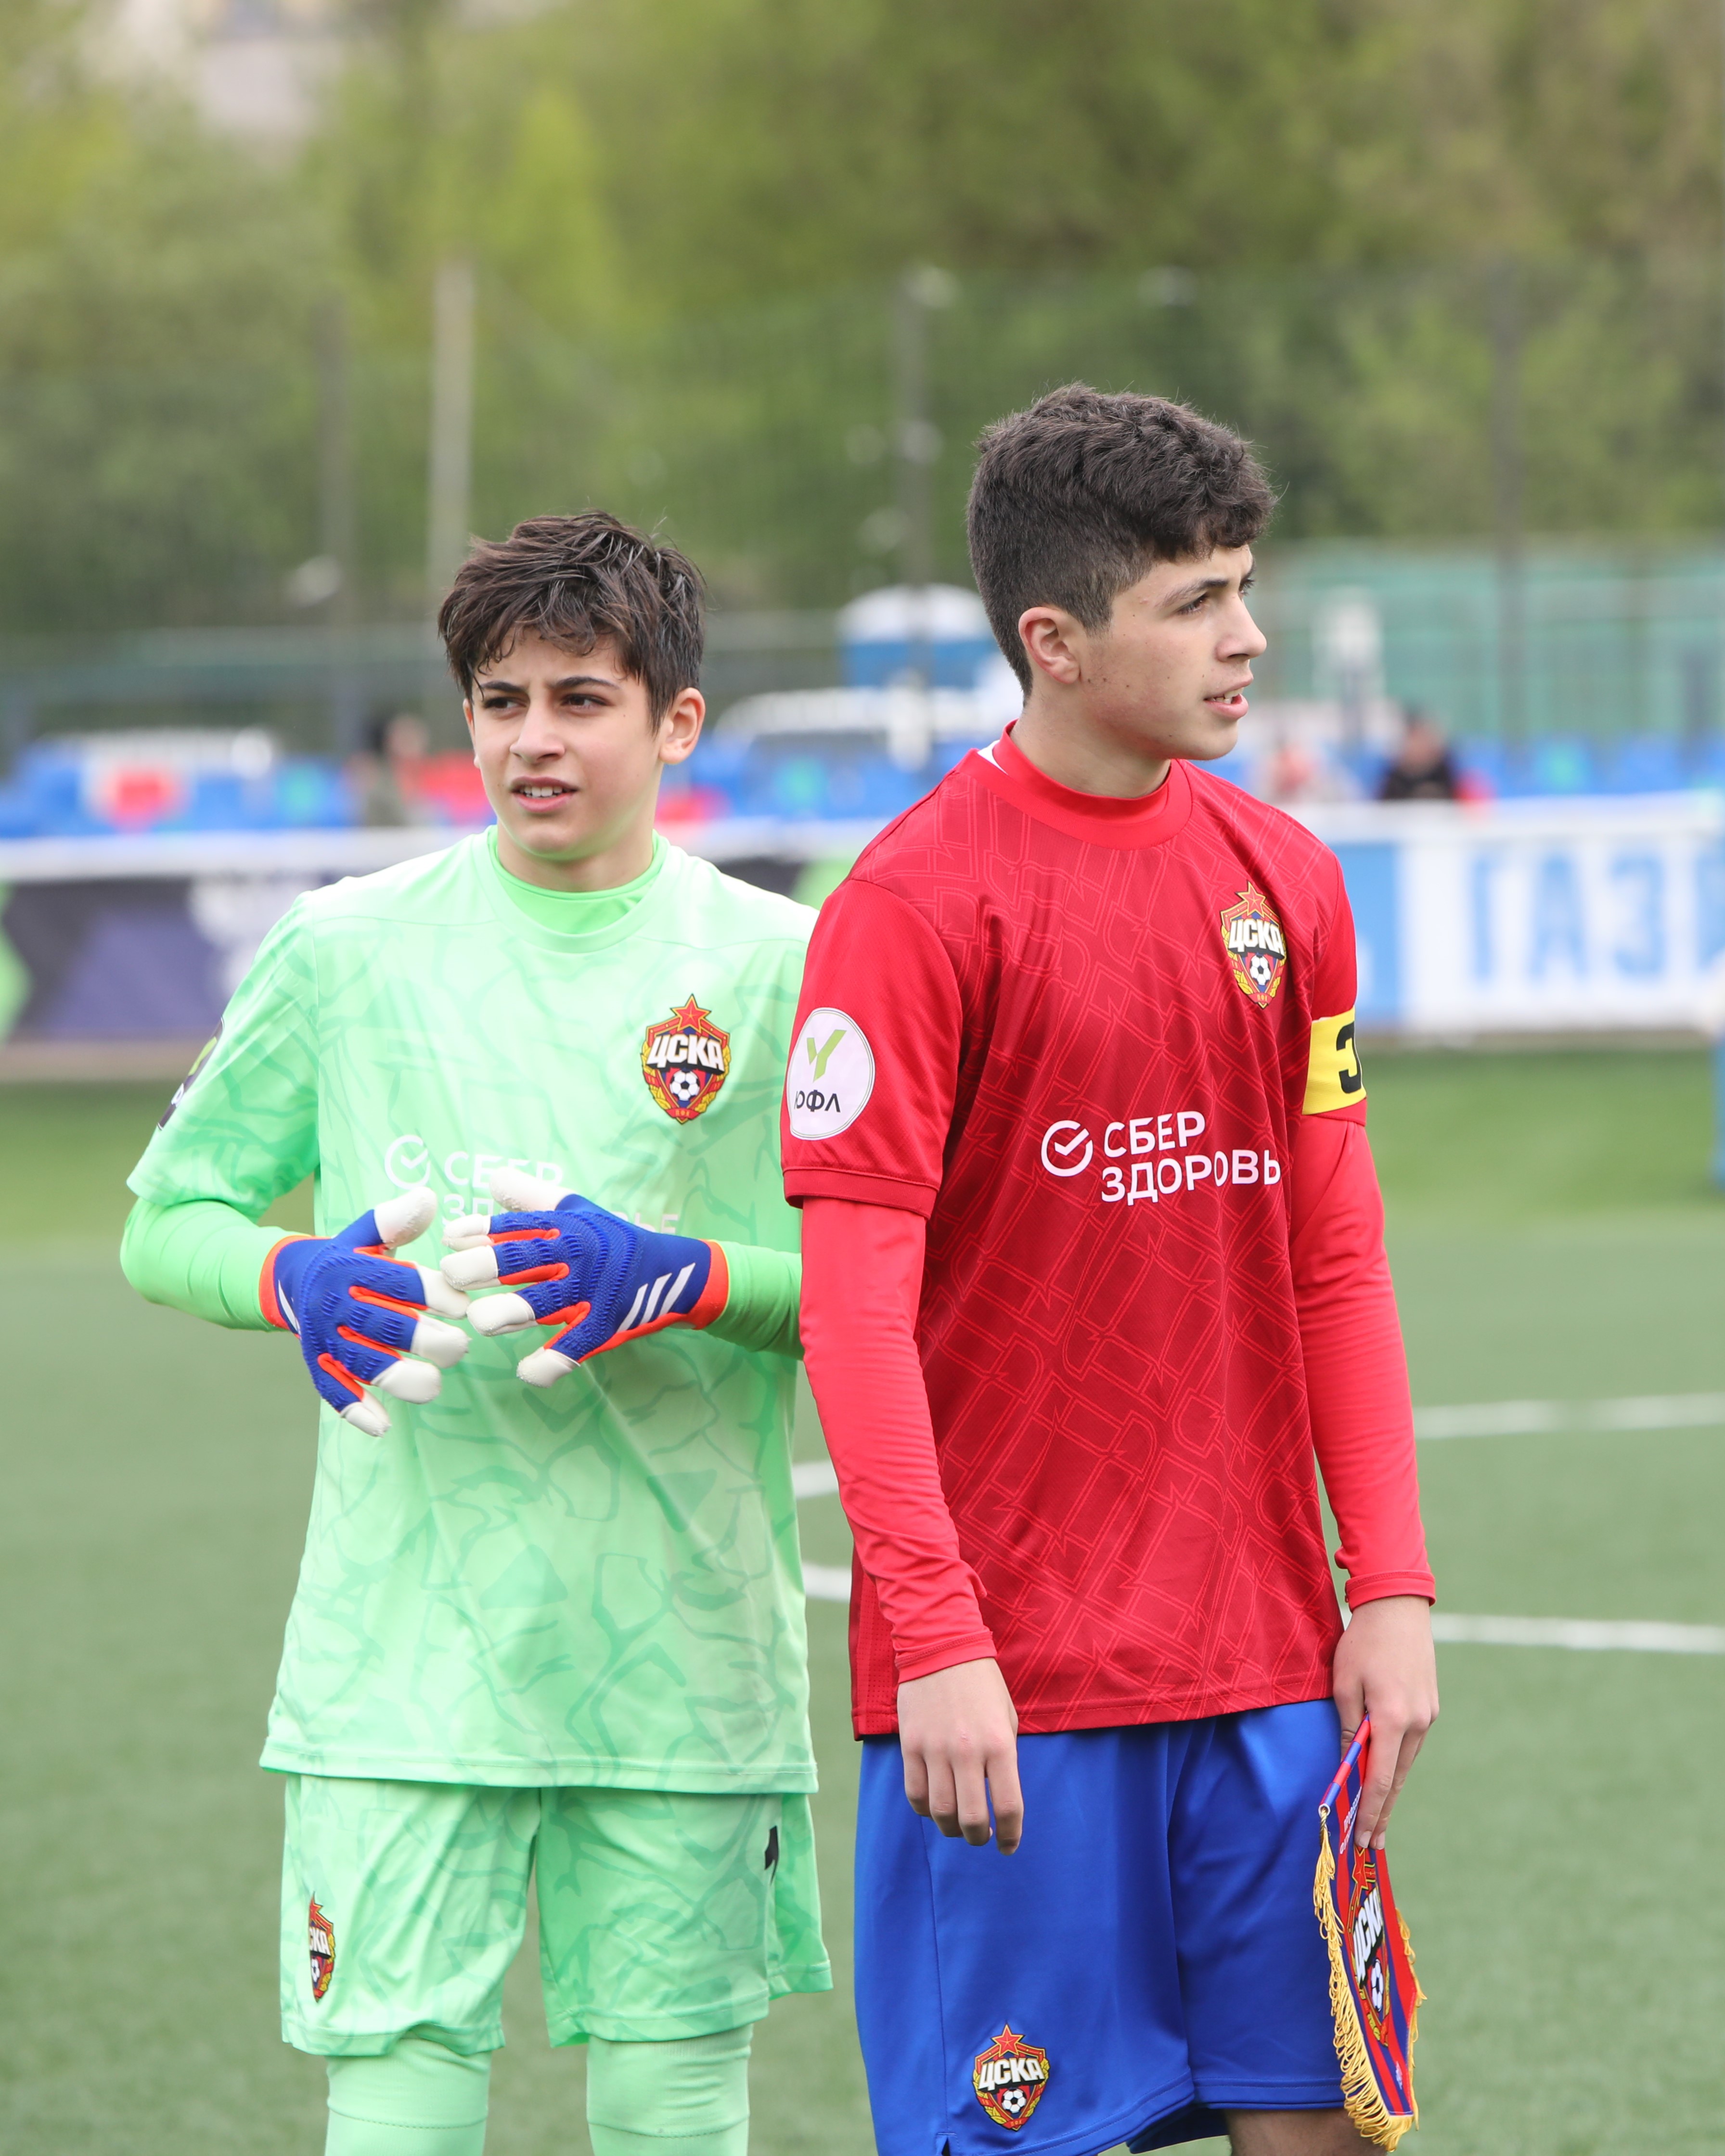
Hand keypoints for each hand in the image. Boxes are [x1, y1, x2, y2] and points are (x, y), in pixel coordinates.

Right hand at [262, 1189, 471, 1437]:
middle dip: (422, 1339)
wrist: (291, 1278)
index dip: (432, 1293)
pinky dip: (355, 1410)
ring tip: (434, 1387)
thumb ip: (395, 1219)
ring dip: (396, 1378)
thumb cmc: (349, 1256)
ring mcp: (323, 1337)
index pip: (396, 1282)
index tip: (465, 1307)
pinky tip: (383, 1428)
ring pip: (359, 1362)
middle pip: (381, 1325)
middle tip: (460, 1349)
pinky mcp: (315, 1363)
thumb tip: (428, 1198)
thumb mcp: (366, 1233)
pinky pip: (332, 1389)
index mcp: (350, 1266)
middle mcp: (334, 1303)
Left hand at [440, 1169, 728, 1386]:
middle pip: (527, 1259)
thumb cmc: (612, 1239)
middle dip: (488, 1266)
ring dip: (513, 1312)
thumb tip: (492, 1177)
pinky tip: (527, 1373)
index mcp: (565, 1227)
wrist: (673, 1270)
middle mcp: (576, 1256)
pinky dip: (553, 1361)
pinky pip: (577, 1346)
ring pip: (546, 1303)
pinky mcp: (606, 1325)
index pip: (519, 1225)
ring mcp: (591, 1292)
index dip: (483, 1229)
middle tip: (450, 1274)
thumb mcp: (577, 1211)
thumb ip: (532, 1199)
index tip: (450, 1237)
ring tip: (480, 1320)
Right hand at [896, 1657, 1022, 1853]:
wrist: (941, 1646)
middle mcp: (967, 1751)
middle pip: (972, 1818)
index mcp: (999, 1744)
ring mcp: (935, 1749)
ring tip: (959, 1827)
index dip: (1011, 1835)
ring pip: (940, 1812)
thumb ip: (1003, 1757)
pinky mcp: (910, 1745)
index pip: (1008, 1806)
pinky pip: (914, 1793)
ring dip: (951, 1829)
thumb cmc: (982, 1684)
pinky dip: (925, 1810)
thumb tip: (996, 1795)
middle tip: (982, 1837)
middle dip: (979, 1838)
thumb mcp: (1006, 1718)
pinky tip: (935, 1807)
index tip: (1008, 1845)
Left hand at [1332, 1595, 1437, 1848]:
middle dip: (1382, 1813)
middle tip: (1371, 1844)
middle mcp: (1417, 1723)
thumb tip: (1348, 1764)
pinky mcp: (1430, 1707)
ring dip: (1389, 1790)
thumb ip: (1348, 1727)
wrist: (1399, 1608)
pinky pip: (1410, 1744)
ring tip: (1376, 1820)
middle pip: (1396, 1779)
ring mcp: (1428, 1716)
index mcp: (1393, 1719)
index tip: (1361, 1838)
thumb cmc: (1363, 1643)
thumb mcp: (1344, 1684)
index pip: (1379, 1779)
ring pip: (1404, 1763)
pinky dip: (1396, 1764)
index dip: (1368, 1811)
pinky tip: (1385, 1776)